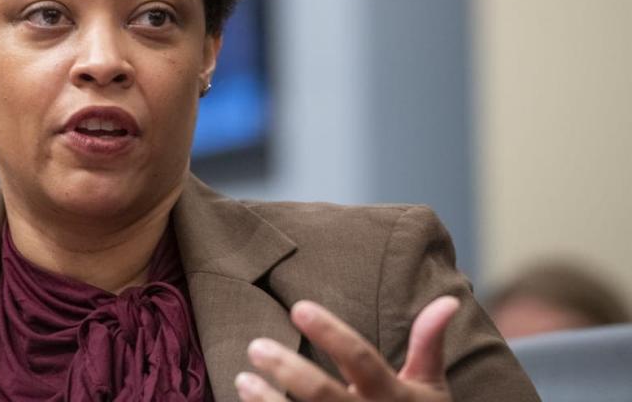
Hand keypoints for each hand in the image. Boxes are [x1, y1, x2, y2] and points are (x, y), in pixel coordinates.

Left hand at [235, 295, 459, 400]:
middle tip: (255, 345)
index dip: (331, 333)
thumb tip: (449, 300)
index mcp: (395, 396)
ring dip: (268, 401)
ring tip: (242, 378)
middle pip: (324, 395)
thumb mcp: (431, 386)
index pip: (360, 359)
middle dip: (288, 369)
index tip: (298, 307)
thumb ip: (429, 343)